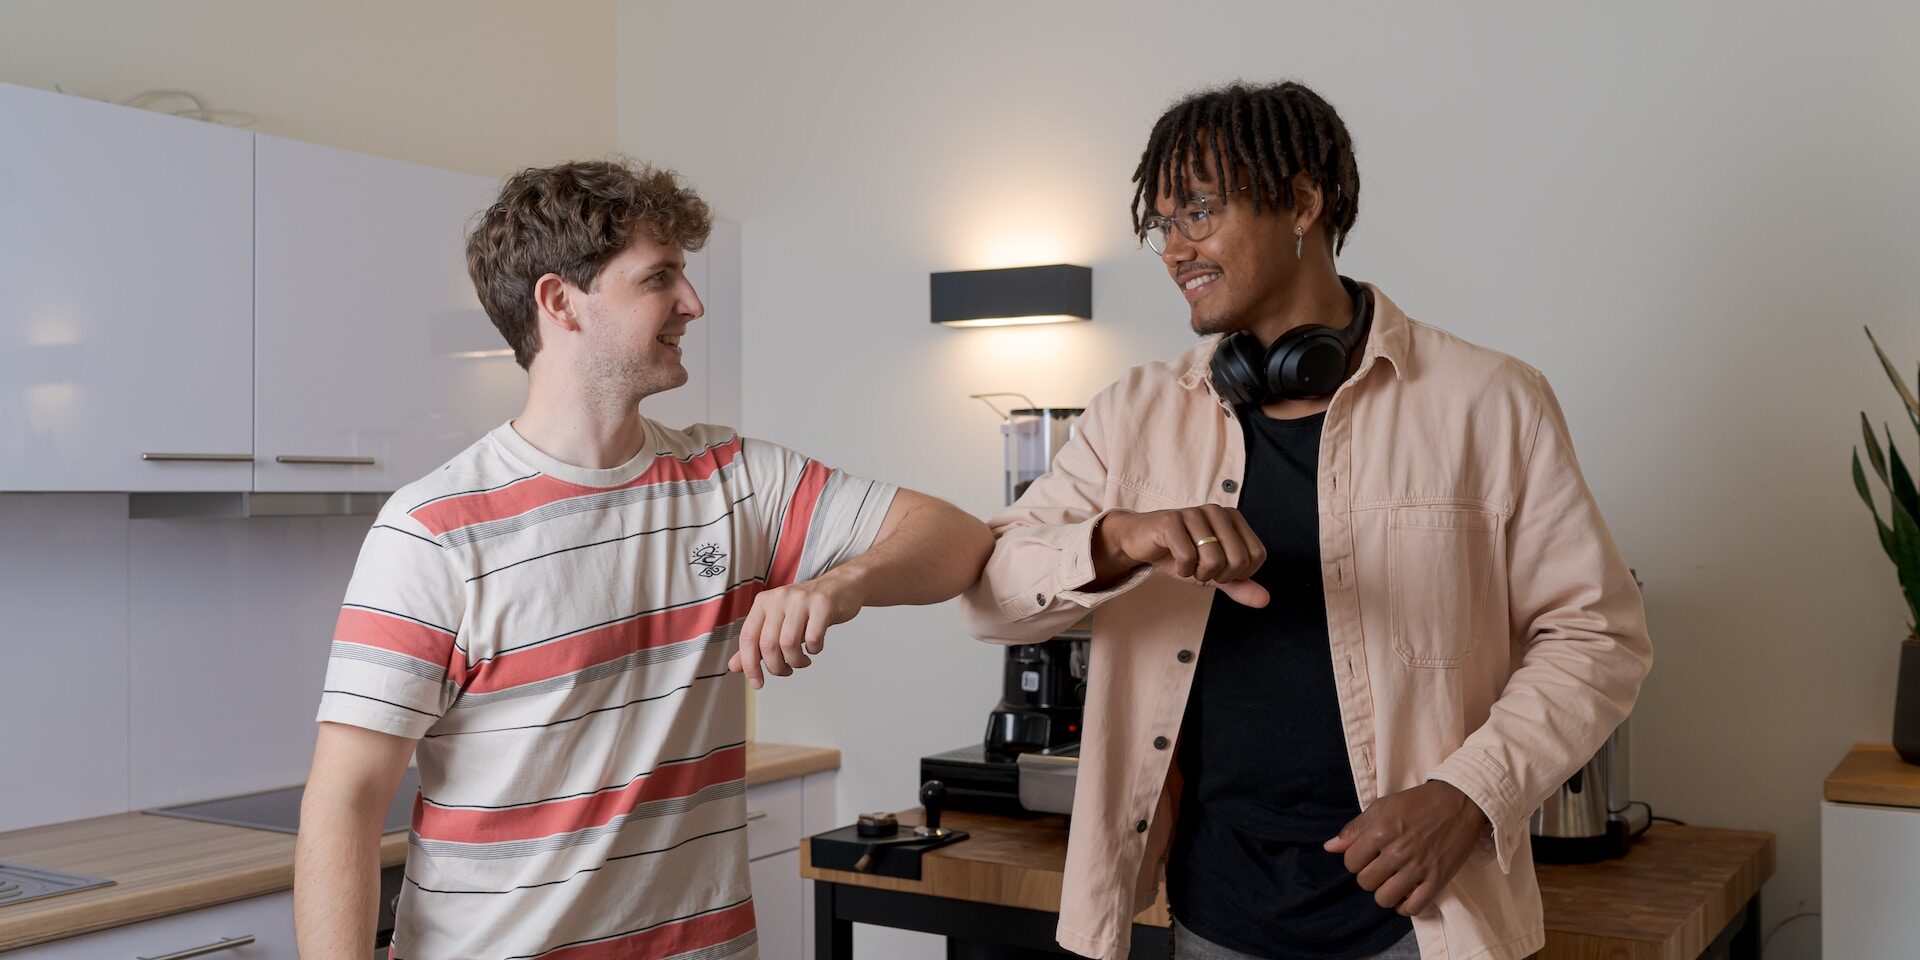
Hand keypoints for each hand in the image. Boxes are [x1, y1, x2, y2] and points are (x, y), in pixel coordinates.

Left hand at [726, 573, 864, 688]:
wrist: (841, 586)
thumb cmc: (808, 608)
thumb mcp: (778, 622)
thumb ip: (756, 643)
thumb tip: (735, 667)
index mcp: (763, 601)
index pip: (747, 637)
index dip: (749, 664)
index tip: (757, 682)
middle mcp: (779, 597)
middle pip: (768, 644)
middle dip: (776, 666)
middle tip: (786, 670)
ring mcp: (801, 599)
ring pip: (788, 643)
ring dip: (795, 661)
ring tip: (802, 661)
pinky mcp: (822, 604)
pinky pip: (812, 638)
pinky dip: (814, 650)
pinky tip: (815, 647)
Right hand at [1092, 507, 1269, 606]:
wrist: (1141, 543)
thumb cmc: (1180, 554)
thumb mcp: (1214, 573)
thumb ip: (1239, 585)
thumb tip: (1265, 600)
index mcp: (1234, 518)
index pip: (1256, 556)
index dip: (1238, 574)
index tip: (1218, 570)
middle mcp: (1218, 511)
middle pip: (1238, 560)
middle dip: (1218, 576)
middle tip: (1200, 569)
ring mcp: (1195, 513)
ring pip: (1214, 559)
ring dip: (1198, 573)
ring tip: (1187, 564)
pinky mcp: (1171, 520)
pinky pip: (1188, 557)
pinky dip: (1181, 569)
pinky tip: (1172, 559)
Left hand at [1324, 781, 1489, 916]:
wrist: (1458, 802)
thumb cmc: (1417, 803)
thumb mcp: (1381, 807)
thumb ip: (1354, 829)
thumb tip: (1330, 847)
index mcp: (1380, 832)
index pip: (1350, 863)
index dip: (1356, 860)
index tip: (1368, 855)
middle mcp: (1397, 852)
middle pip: (1365, 882)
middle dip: (1369, 876)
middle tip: (1381, 867)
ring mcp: (1418, 868)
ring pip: (1384, 899)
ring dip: (1385, 893)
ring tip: (1392, 882)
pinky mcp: (1438, 880)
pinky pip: (1413, 908)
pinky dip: (1405, 907)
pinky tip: (1406, 896)